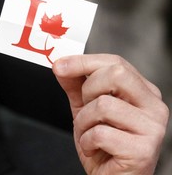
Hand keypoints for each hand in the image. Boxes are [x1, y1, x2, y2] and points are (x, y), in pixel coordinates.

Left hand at [52, 54, 168, 174]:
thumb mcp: (86, 109)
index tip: (60, 65)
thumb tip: (61, 65)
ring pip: (104, 105)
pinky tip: (94, 148)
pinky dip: (87, 141)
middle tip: (86, 110)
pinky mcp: (143, 150)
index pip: (116, 63)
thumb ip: (76, 86)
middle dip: (88, 91)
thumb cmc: (103, 145)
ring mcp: (152, 128)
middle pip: (116, 74)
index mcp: (142, 91)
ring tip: (89, 133)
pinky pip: (101, 133)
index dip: (84, 61)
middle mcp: (153, 105)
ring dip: (84, 122)